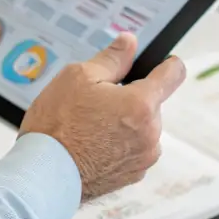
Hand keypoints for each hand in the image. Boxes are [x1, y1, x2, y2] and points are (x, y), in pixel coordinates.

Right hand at [20, 33, 185, 201]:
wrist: (44, 174)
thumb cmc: (57, 126)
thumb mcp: (78, 77)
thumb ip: (111, 58)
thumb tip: (128, 43)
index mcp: (141, 104)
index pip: (173, 74)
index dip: (167, 64)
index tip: (161, 63)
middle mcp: (150, 133)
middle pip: (150, 102)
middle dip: (129, 97)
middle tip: (96, 101)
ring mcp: (143, 157)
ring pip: (141, 127)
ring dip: (124, 122)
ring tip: (89, 126)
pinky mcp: (133, 175)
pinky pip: (132, 149)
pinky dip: (118, 144)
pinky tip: (91, 144)